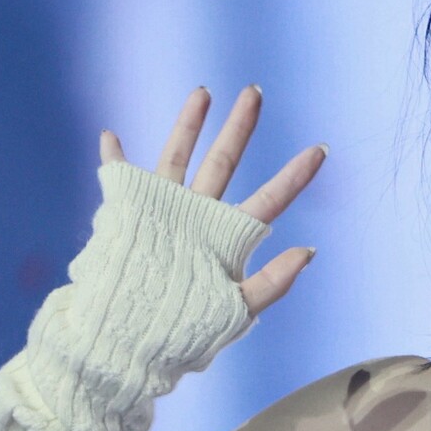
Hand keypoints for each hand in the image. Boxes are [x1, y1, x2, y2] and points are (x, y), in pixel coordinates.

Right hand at [98, 85, 324, 316]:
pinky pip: (120, 179)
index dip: (295, 177)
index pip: (270, 200)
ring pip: (180, 158)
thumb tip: (309, 251)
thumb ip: (273, 283)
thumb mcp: (236, 311)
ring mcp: (165, 214)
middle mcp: (200, 220)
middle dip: (240, 128)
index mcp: (229, 240)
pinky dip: (113, 158)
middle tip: (255, 91)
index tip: (320, 150)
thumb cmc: (183, 332)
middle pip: (224, 163)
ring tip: (203, 92)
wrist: (129, 339)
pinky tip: (110, 136)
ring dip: (188, 125)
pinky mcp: (131, 213)